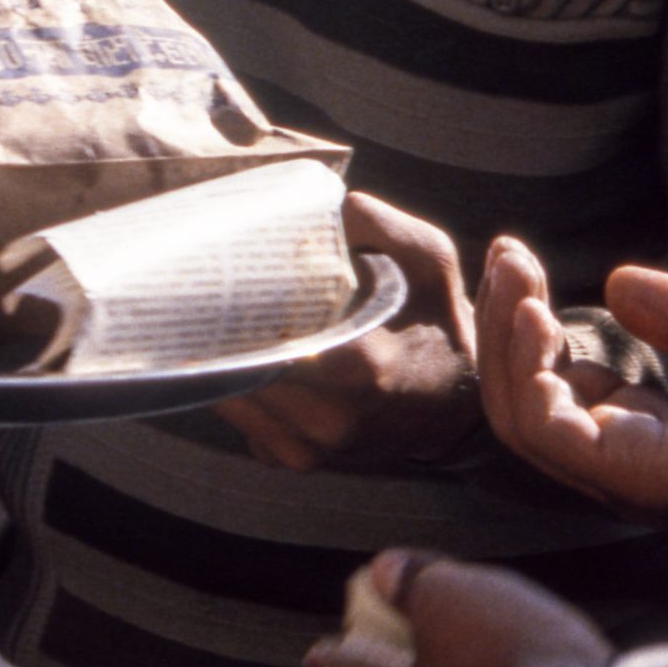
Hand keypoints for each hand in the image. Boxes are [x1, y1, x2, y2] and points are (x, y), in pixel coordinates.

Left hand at [217, 193, 478, 471]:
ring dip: (223, 358)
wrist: (458, 406)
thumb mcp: (431, 259)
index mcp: (360, 368)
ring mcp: (308, 449)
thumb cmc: (441, 323)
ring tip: (223, 316)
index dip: (237, 307)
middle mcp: (328, 420)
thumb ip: (378, 224)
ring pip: (230, 397)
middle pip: (237, 368)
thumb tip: (320, 206)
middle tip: (209, 286)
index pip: (267, 341)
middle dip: (222, 329)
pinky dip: (239, 387)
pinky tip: (250, 355)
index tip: (221, 273)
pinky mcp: (293, 460)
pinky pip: (242, 419)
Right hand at [479, 243, 667, 532]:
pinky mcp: (636, 474)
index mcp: (654, 441)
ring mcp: (629, 476)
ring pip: (521, 418)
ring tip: (514, 274)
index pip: (558, 393)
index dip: (528, 324)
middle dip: (501, 325)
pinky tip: (537, 314)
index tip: (520, 257)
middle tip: (503, 253)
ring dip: (504, 340)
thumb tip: (615, 281)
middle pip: (523, 405)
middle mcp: (630, 466)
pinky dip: (525, 371)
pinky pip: (548, 430)